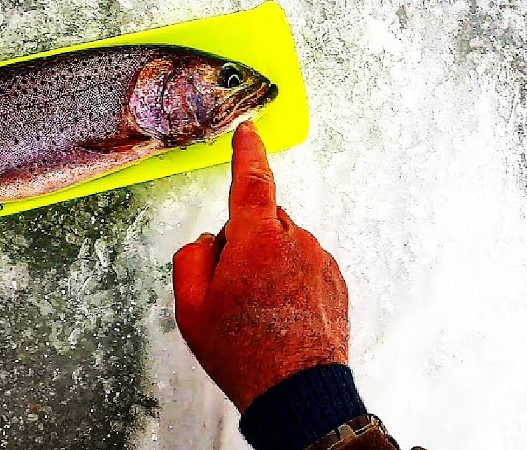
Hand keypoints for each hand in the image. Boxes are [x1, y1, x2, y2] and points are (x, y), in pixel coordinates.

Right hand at [172, 122, 348, 411]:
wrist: (298, 394)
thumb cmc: (244, 352)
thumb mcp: (190, 306)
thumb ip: (191, 258)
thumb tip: (208, 242)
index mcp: (256, 238)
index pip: (251, 179)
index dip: (247, 151)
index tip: (248, 131)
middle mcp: (295, 241)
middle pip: (260, 221)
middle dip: (242, 243)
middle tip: (228, 291)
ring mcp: (320, 262)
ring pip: (282, 246)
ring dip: (266, 266)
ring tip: (257, 314)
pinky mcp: (336, 285)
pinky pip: (304, 268)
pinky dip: (289, 284)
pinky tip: (278, 318)